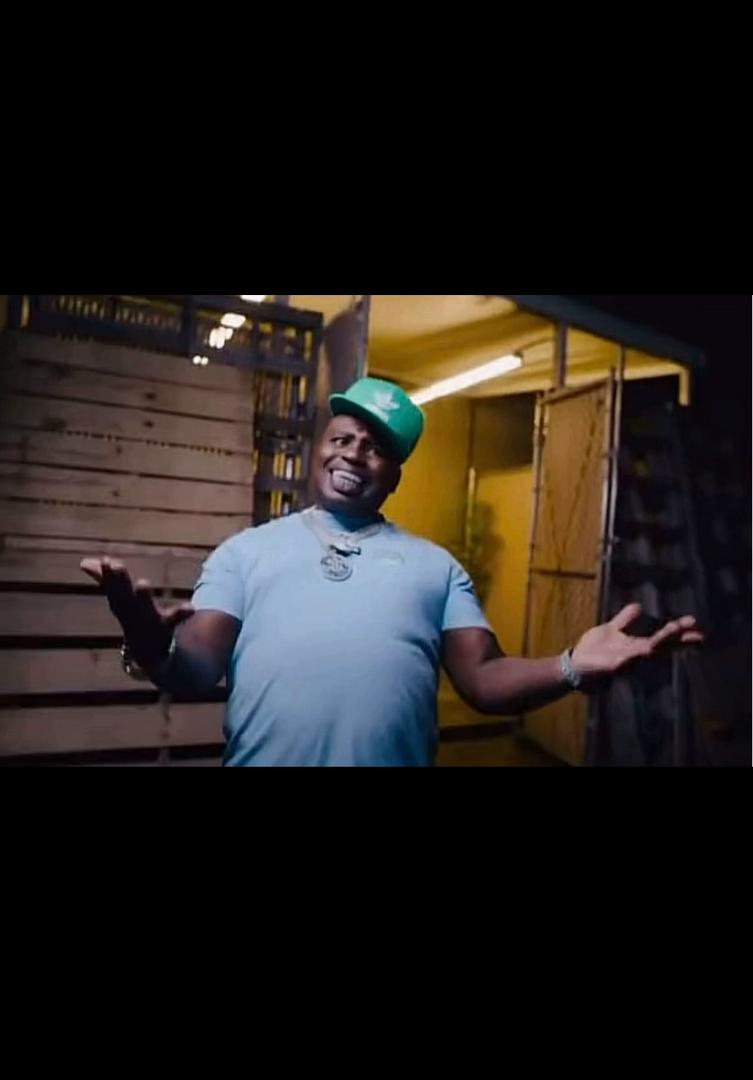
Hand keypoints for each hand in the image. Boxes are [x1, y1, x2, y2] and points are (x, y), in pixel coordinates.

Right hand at [81, 557, 193, 668]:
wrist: (149, 655)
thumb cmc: (133, 620)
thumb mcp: (119, 601)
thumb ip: (105, 580)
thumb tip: (83, 562)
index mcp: (122, 606)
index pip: (112, 589)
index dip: (106, 576)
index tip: (105, 560)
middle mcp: (132, 614)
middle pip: (123, 598)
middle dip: (119, 582)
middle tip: (114, 565)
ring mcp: (148, 623)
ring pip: (143, 610)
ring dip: (141, 598)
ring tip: (142, 583)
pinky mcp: (166, 629)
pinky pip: (174, 622)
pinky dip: (181, 615)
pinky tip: (191, 608)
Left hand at [571, 603, 703, 684]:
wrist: (574, 667)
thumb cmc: (594, 651)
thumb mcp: (611, 630)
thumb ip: (624, 620)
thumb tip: (638, 606)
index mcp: (636, 646)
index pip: (663, 639)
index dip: (679, 632)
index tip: (695, 624)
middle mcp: (635, 655)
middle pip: (661, 646)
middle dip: (677, 637)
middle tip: (694, 628)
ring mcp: (625, 662)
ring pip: (648, 651)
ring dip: (661, 641)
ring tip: (675, 628)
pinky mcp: (612, 667)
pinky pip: (626, 661)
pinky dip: (636, 655)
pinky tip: (646, 649)